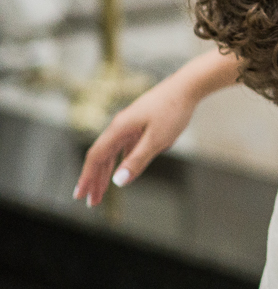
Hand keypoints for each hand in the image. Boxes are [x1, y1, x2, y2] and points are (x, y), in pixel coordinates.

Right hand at [73, 77, 197, 206]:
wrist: (187, 87)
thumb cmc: (173, 111)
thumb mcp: (156, 140)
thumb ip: (137, 161)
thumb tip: (118, 182)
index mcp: (119, 129)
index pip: (96, 157)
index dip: (87, 177)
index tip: (81, 195)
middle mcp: (119, 126)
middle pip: (101, 157)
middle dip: (94, 180)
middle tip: (90, 201)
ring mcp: (129, 125)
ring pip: (112, 152)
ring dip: (106, 172)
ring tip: (102, 191)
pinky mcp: (139, 124)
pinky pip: (124, 147)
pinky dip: (120, 161)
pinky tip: (121, 170)